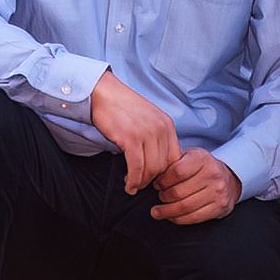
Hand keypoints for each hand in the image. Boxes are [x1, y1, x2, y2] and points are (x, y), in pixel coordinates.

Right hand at [89, 70, 179, 193]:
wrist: (104, 93)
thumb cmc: (123, 108)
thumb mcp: (148, 119)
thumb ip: (157, 136)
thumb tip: (159, 162)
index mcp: (168, 124)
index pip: (175, 158)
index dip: (166, 173)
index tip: (155, 180)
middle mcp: (161, 129)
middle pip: (164, 166)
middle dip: (153, 180)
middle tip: (142, 186)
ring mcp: (146, 133)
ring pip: (151, 169)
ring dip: (142, 183)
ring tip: (133, 186)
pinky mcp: (130, 138)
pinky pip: (136, 167)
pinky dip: (133, 180)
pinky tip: (128, 185)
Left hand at [150, 148, 241, 224]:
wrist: (228, 179)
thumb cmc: (201, 168)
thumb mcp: (189, 157)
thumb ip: (171, 161)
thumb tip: (143, 171)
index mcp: (202, 158)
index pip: (177, 171)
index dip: (162, 180)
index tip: (156, 184)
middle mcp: (212, 174)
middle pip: (178, 191)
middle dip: (163, 197)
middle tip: (158, 196)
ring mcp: (217, 192)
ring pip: (184, 207)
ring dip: (167, 211)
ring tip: (157, 211)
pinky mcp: (219, 207)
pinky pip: (193, 217)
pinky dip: (178, 219)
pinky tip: (170, 216)